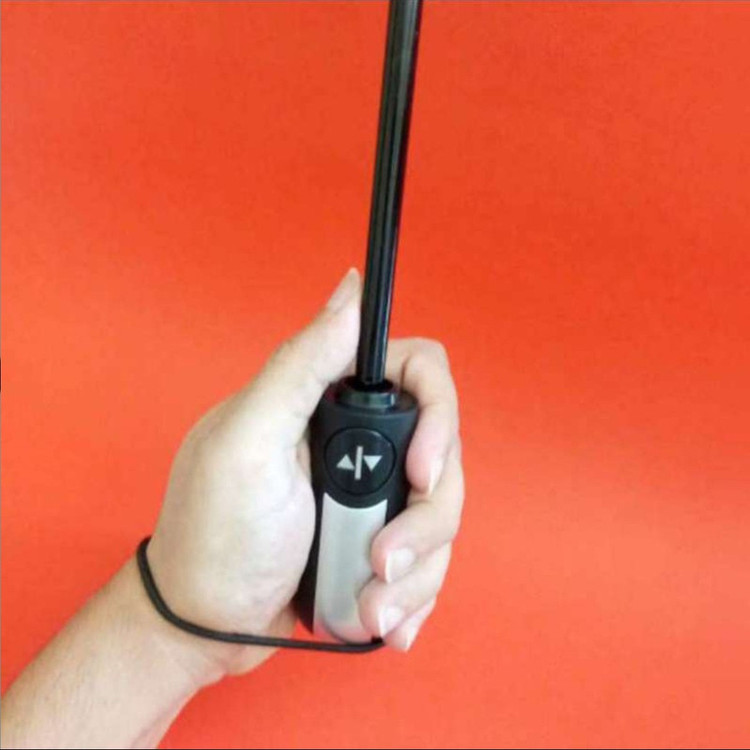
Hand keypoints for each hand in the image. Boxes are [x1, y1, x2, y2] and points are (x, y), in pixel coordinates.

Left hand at [147, 269, 463, 680]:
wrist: (205, 625)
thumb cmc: (216, 533)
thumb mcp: (249, 442)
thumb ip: (300, 363)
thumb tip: (351, 287)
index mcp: (329, 401)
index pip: (420, 374)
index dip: (437, 419)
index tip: (418, 473)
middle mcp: (357, 440)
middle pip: (442, 455)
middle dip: (426, 519)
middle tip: (383, 564)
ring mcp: (371, 494)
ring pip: (440, 514)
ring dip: (418, 572)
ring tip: (371, 608)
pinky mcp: (377, 540)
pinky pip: (428, 559)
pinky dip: (414, 595)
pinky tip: (385, 622)